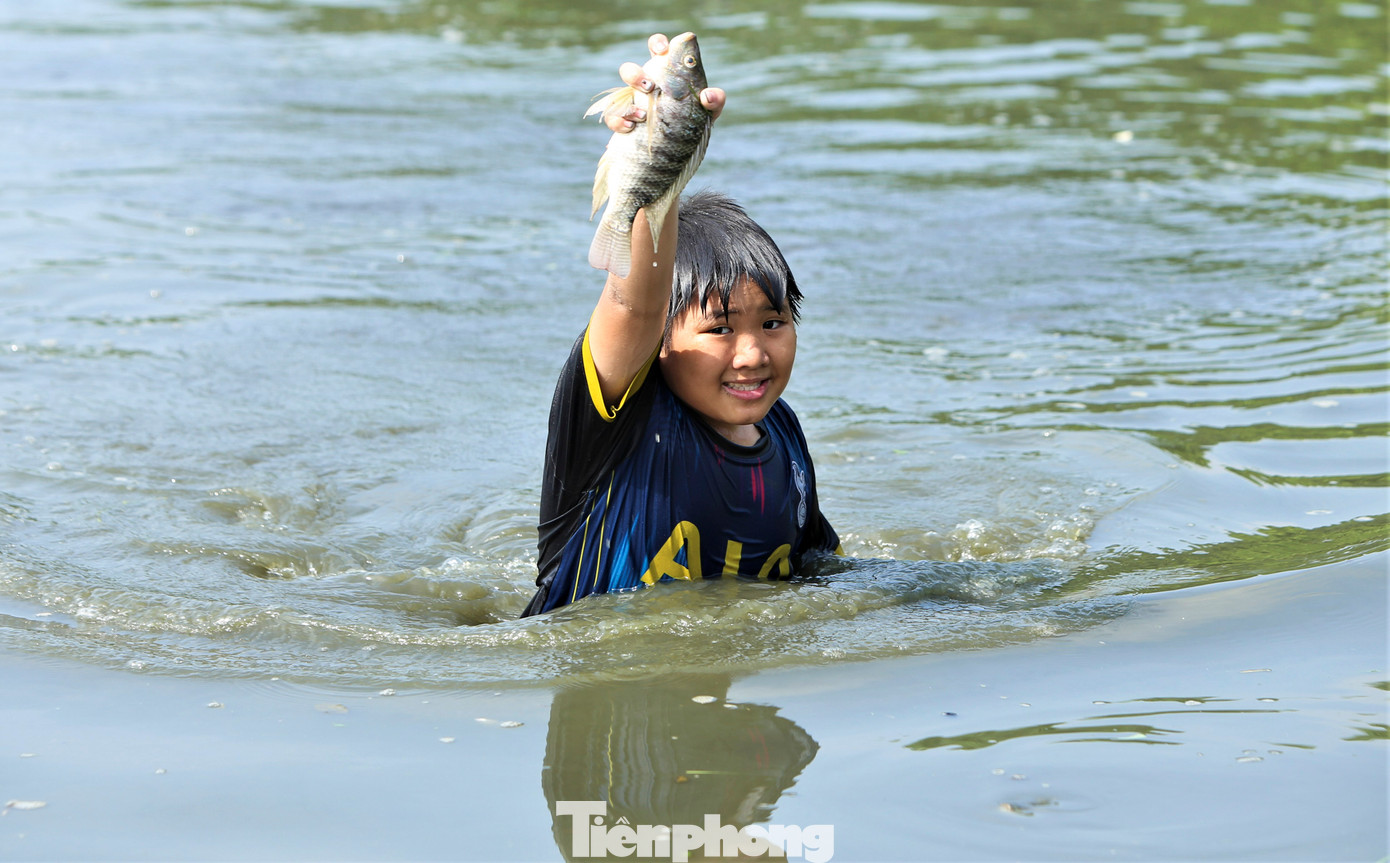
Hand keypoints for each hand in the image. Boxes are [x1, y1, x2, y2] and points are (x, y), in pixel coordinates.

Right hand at [604, 33, 724, 132]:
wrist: (677, 152)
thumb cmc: (693, 124)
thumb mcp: (708, 112)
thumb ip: (715, 100)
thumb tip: (707, 96)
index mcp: (665, 74)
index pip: (658, 49)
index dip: (657, 43)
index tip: (662, 51)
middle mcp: (645, 86)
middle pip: (630, 70)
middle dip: (635, 74)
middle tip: (649, 87)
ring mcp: (631, 104)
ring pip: (618, 93)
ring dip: (627, 102)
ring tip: (643, 115)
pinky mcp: (623, 122)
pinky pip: (612, 116)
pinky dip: (619, 121)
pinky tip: (632, 128)